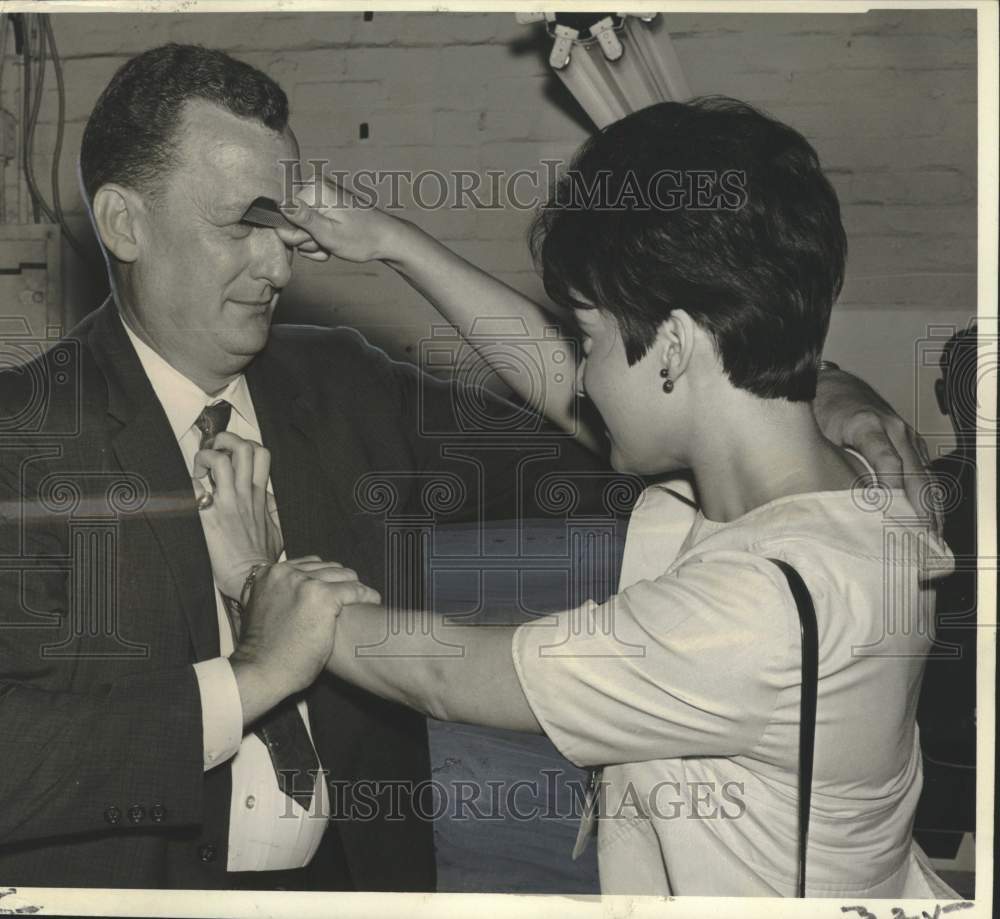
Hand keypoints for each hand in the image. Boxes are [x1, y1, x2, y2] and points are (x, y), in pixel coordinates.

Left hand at [193, 431, 281, 597]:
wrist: (252, 578)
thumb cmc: (263, 557)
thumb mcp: (278, 529)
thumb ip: (272, 508)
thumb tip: (266, 496)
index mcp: (259, 495)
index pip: (260, 453)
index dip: (243, 444)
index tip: (230, 454)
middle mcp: (244, 494)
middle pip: (242, 447)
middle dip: (224, 440)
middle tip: (213, 451)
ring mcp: (227, 504)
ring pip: (221, 460)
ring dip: (205, 458)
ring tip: (200, 470)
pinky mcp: (208, 519)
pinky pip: (194, 490)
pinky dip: (187, 485)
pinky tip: (186, 492)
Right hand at [230, 561, 380, 723]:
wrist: (261, 671)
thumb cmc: (263, 651)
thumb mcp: (262, 609)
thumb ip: (278, 593)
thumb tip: (296, 592)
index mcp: (268, 573)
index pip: (308, 565)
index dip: (324, 577)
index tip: (335, 586)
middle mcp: (286, 572)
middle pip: (327, 567)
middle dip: (340, 580)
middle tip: (351, 594)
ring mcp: (305, 583)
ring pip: (342, 575)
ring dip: (354, 586)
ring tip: (365, 597)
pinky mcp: (323, 597)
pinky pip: (354, 590)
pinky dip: (366, 595)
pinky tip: (373, 600)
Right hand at [275, 175, 408, 262]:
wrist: (388, 239)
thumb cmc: (363, 237)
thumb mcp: (329, 233)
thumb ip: (302, 219)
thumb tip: (280, 203)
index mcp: (315, 189)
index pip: (282, 214)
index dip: (295, 234)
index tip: (314, 240)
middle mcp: (316, 188)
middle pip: (290, 221)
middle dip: (307, 240)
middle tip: (325, 244)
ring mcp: (321, 199)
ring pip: (301, 229)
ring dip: (314, 243)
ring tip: (332, 245)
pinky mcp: (326, 209)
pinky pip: (312, 229)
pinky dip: (321, 241)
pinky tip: (333, 244)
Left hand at [813, 367, 939, 530]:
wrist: (838, 388)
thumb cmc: (826, 413)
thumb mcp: (820, 436)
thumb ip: (828, 462)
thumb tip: (829, 499)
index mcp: (867, 425)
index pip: (886, 459)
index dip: (890, 486)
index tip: (890, 513)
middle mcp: (893, 428)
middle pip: (914, 471)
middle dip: (919, 506)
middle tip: (918, 536)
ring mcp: (907, 435)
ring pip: (925, 474)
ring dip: (930, 506)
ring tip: (929, 536)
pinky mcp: (913, 443)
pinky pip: (926, 471)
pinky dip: (930, 496)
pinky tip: (930, 518)